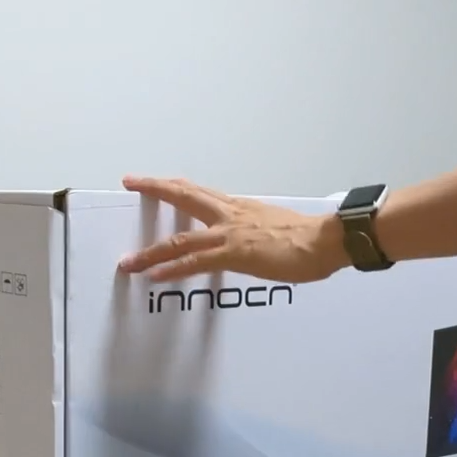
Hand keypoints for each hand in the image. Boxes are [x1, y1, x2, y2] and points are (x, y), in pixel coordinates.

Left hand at [115, 177, 349, 282]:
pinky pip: (195, 262)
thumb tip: (249, 240)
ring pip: (180, 239)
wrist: (326, 239)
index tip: (155, 180)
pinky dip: (171, 268)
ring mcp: (230, 234)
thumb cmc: (309, 237)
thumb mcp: (275, 226)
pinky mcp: (235, 254)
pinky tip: (153, 275)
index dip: (174, 185)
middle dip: (154, 189)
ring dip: (151, 252)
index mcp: (240, 208)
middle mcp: (230, 215)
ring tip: (129, 262)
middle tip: (131, 182)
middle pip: (184, 195)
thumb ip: (256, 231)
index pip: (199, 192)